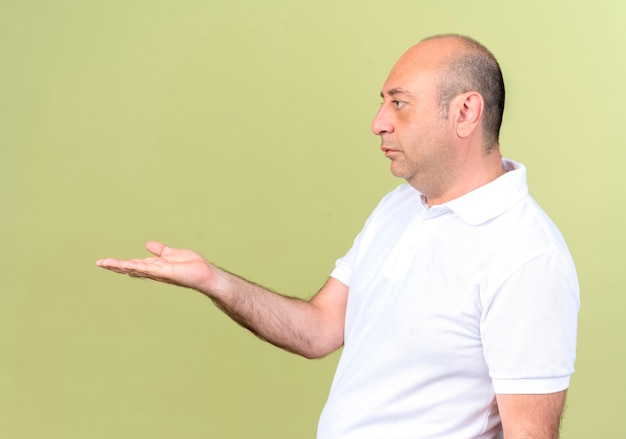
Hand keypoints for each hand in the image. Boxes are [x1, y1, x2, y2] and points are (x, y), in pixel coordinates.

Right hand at [96, 241, 214, 291]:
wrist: (205, 274)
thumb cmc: (192, 266)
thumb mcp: (173, 254)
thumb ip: (161, 251)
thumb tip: (148, 245)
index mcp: (155, 266)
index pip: (134, 264)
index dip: (121, 263)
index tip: (106, 262)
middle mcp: (154, 270)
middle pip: (130, 267)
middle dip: (115, 265)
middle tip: (99, 263)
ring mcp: (158, 272)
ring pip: (135, 268)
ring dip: (119, 265)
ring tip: (104, 263)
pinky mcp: (165, 271)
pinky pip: (147, 268)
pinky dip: (135, 266)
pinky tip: (125, 264)